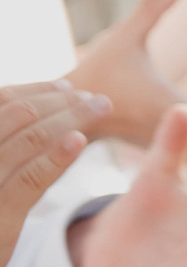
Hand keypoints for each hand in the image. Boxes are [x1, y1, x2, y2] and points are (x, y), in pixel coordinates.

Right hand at [0, 82, 111, 257]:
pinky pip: (29, 180)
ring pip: (28, 139)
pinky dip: (56, 156)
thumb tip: (35, 109)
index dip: (34, 91)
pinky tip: (79, 140)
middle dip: (61, 101)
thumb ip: (7, 143)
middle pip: (17, 115)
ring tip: (98, 109)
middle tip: (95, 98)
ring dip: (70, 118)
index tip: (66, 87)